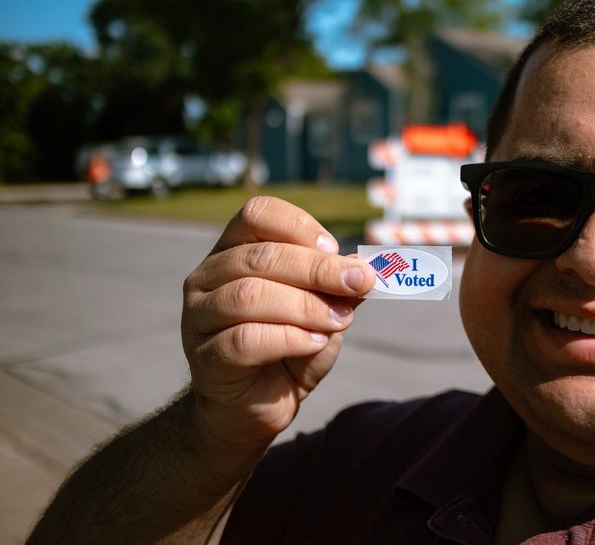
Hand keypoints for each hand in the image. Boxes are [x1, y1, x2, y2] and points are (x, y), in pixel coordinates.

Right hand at [181, 196, 375, 451]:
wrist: (252, 410)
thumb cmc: (287, 350)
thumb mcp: (322, 313)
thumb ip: (337, 291)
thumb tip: (364, 271)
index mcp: (234, 251)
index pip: (258, 214)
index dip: (300, 226)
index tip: (336, 249)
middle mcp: (208, 278)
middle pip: (261, 257)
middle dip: (319, 269)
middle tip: (361, 282)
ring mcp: (199, 318)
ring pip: (250, 296)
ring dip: (306, 306)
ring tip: (339, 320)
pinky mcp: (205, 358)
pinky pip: (245, 340)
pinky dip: (289, 338)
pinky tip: (314, 343)